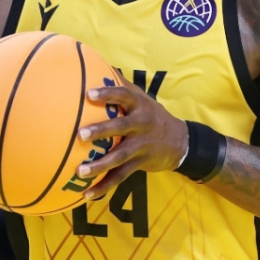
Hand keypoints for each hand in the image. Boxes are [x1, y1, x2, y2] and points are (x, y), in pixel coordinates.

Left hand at [74, 80, 188, 198]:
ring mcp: (141, 146)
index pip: (123, 96)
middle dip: (101, 131)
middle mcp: (141, 125)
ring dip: (99, 165)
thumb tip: (94, 64)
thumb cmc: (151, 115)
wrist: (181, 141)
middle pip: (120, 127)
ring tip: (79, 172)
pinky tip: (86, 194)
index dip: (107, 94)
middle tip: (80, 135)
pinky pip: (120, 177)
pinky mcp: (140, 164)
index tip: (89, 94)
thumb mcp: (142, 97)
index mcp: (139, 105)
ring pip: (119, 157)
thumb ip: (120, 84)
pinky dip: (103, 186)